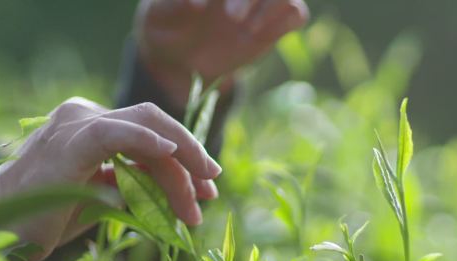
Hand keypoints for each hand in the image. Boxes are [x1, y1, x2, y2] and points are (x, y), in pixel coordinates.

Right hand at [0, 97, 220, 260]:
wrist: (3, 228)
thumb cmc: (51, 213)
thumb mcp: (107, 194)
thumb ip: (141, 182)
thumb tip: (183, 188)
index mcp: (95, 125)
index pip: (152, 132)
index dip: (186, 156)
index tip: (206, 189)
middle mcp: (88, 116)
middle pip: (157, 125)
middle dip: (191, 157)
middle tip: (210, 191)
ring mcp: (78, 124)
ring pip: (147, 131)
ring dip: (178, 169)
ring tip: (194, 205)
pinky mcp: (72, 141)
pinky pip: (116, 132)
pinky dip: (147, 139)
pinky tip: (171, 150)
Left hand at [135, 0, 308, 104]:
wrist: (181, 58)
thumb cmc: (167, 25)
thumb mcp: (159, 16)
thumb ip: (171, 4)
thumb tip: (195, 1)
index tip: (198, 7)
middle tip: (232, 18)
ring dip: (272, 4)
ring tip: (249, 31)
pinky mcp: (274, 23)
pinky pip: (296, 13)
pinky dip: (285, 20)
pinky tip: (256, 35)